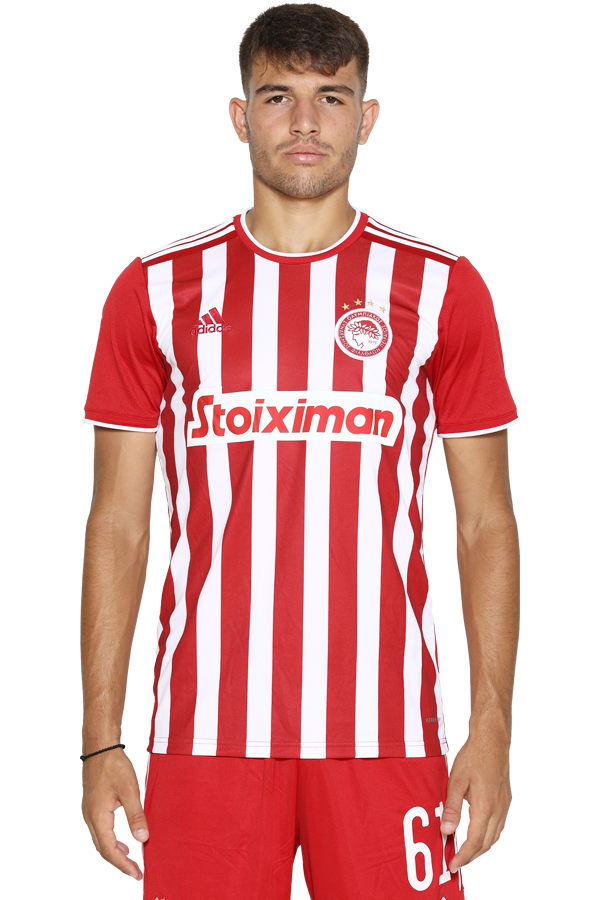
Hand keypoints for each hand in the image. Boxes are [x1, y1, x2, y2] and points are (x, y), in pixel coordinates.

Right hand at [82, 748, 148, 879]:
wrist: (100, 748)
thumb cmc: (113, 765)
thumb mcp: (129, 789)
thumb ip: (135, 814)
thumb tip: (142, 837)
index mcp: (99, 816)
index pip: (110, 849)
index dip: (124, 864)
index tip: (137, 872)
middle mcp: (91, 817)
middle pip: (105, 848)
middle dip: (121, 861)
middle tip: (137, 869)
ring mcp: (91, 812)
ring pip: (103, 840)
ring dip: (117, 851)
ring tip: (133, 858)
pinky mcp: (95, 807)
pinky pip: (103, 830)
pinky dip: (114, 838)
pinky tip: (125, 838)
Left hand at [440, 720, 510, 872]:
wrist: (492, 741)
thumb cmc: (474, 756)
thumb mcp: (456, 780)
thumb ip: (452, 807)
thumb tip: (446, 830)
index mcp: (485, 807)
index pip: (475, 842)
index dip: (463, 856)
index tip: (452, 865)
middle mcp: (497, 810)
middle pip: (485, 844)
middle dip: (470, 856)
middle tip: (455, 860)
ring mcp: (503, 806)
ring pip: (493, 836)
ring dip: (478, 846)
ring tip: (461, 848)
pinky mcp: (503, 800)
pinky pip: (496, 825)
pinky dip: (484, 833)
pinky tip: (472, 828)